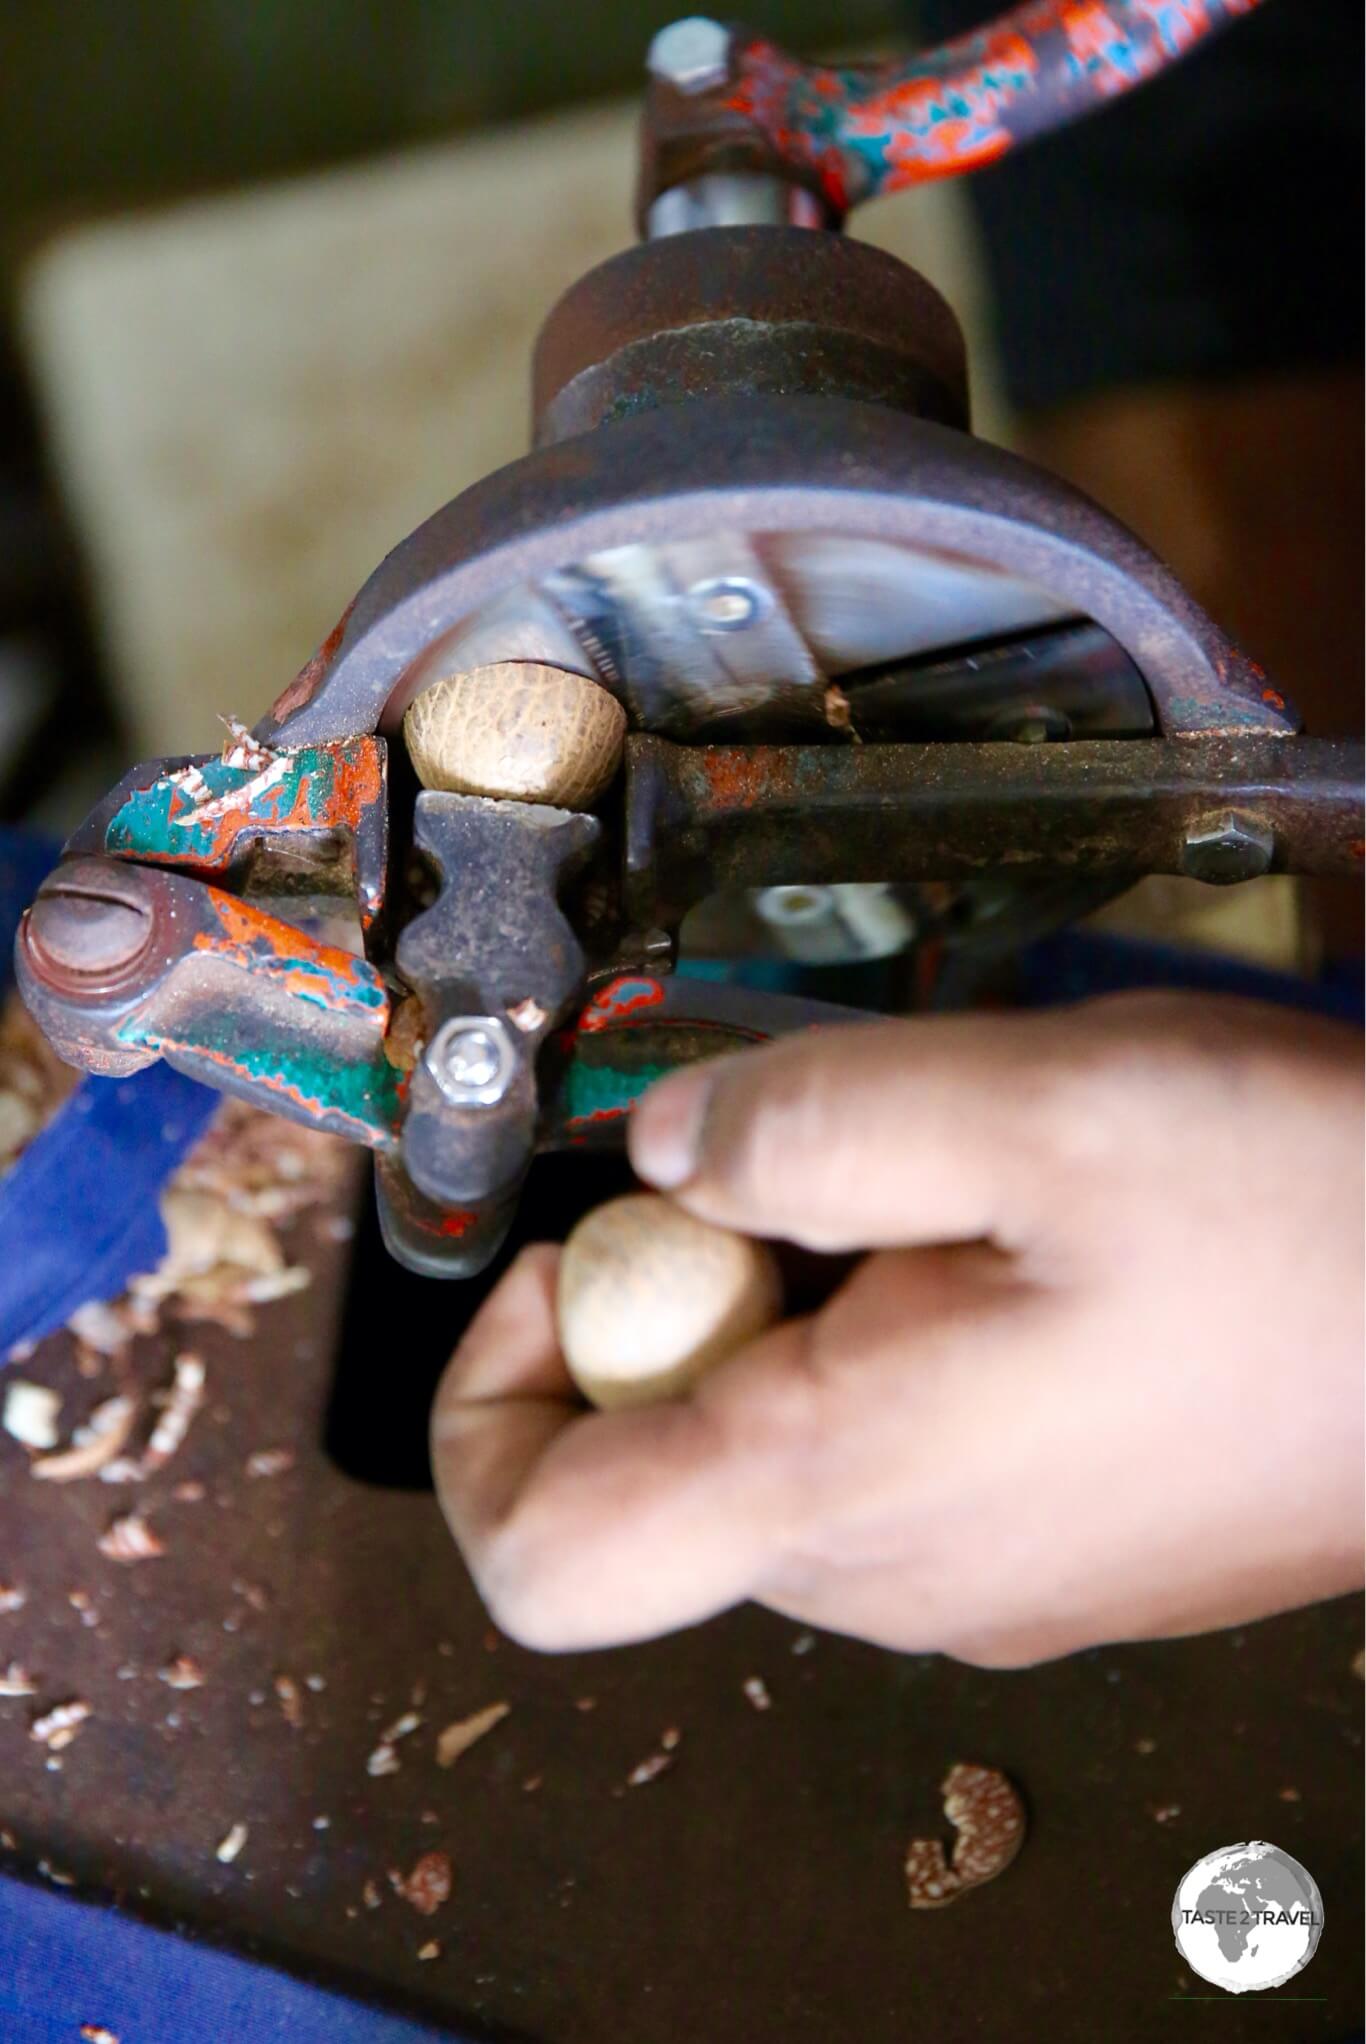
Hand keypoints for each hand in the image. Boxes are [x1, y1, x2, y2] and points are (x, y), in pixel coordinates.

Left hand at [430, 992, 1363, 1663]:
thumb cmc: (1290, 1215)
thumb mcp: (1039, 1105)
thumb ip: (812, 1120)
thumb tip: (666, 1156)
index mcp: (844, 1489)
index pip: (540, 1557)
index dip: (488, 1404)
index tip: (582, 1258)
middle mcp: (890, 1584)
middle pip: (657, 1477)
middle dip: (678, 1306)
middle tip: (813, 1172)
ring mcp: (981, 1592)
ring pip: (780, 1461)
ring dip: (798, 1317)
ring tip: (946, 1196)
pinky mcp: (1055, 1564)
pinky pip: (894, 1471)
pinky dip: (889, 1352)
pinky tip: (1022, 1258)